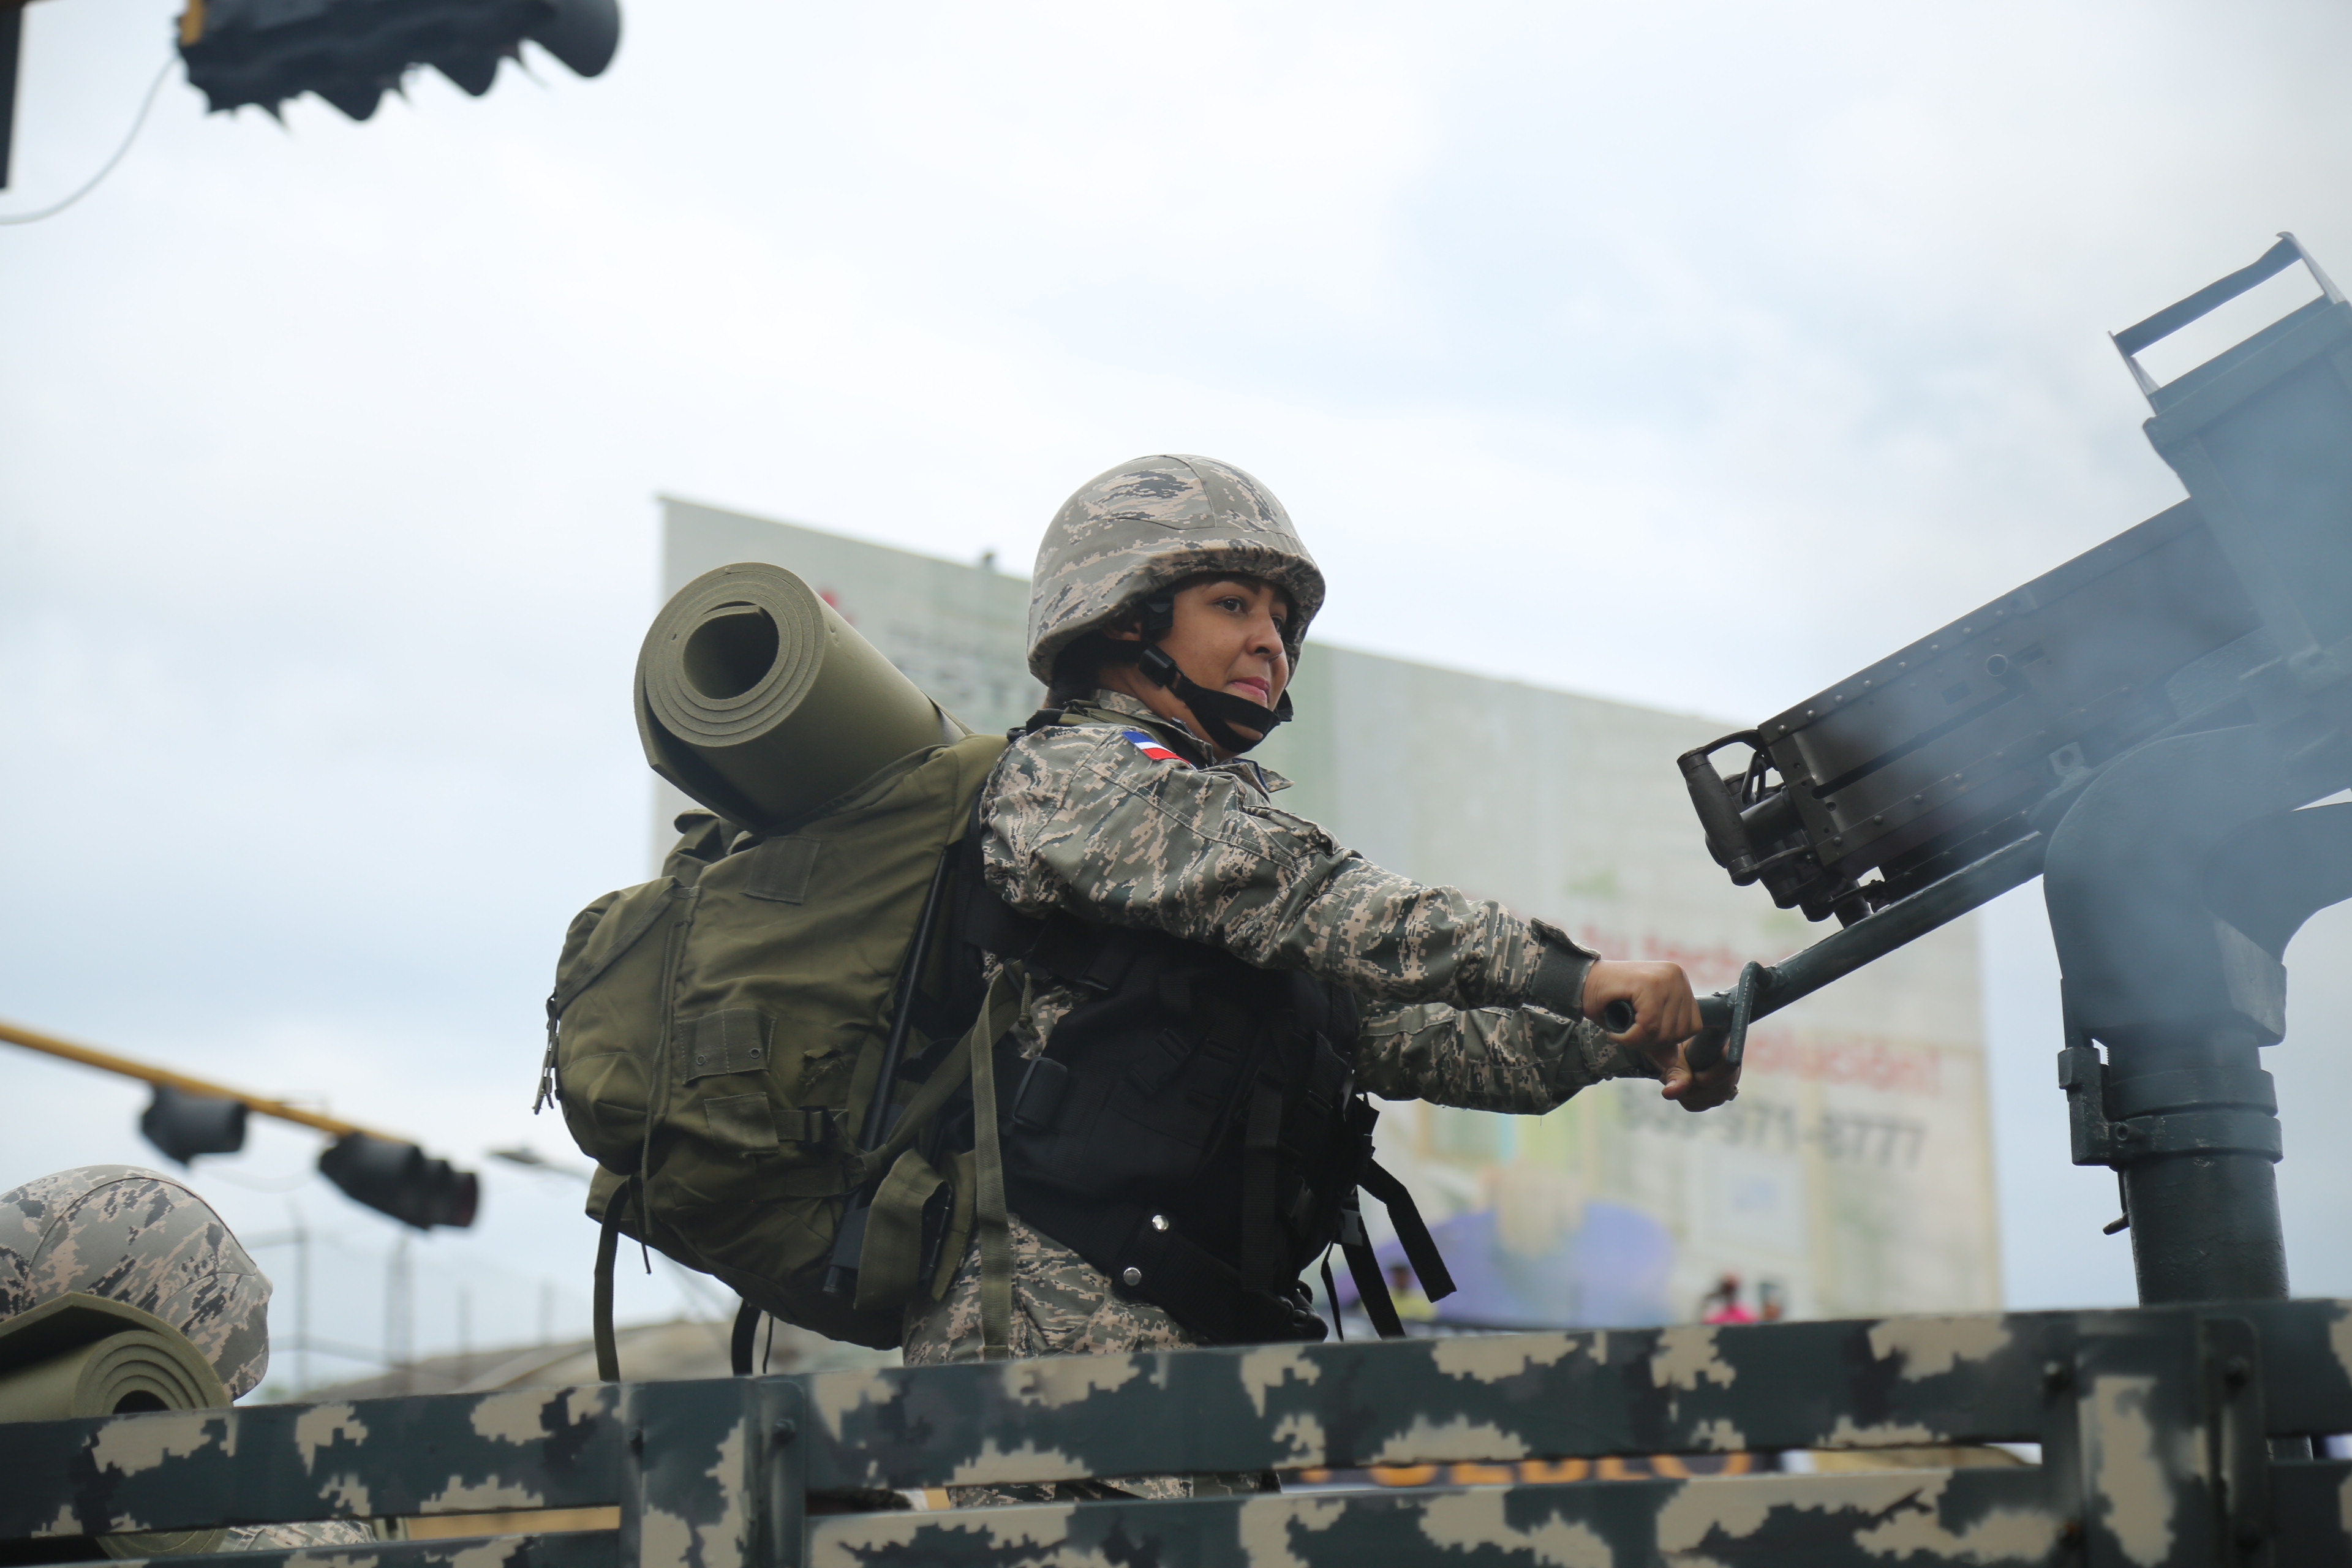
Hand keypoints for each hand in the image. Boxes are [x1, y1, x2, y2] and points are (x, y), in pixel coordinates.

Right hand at [1582, 959, 1739, 1111]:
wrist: (1580, 985)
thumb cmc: (1611, 1007)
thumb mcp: (1644, 1031)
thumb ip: (1664, 1050)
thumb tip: (1678, 1088)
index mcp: (1680, 983)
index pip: (1693, 1027)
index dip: (1665, 1039)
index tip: (1640, 1031)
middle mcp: (1676, 975)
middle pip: (1681, 1031)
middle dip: (1651, 1042)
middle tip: (1628, 1032)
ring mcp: (1664, 977)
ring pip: (1664, 1030)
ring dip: (1638, 1040)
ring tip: (1622, 1030)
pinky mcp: (1648, 982)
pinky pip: (1649, 1025)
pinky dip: (1630, 1037)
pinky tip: (1617, 1030)